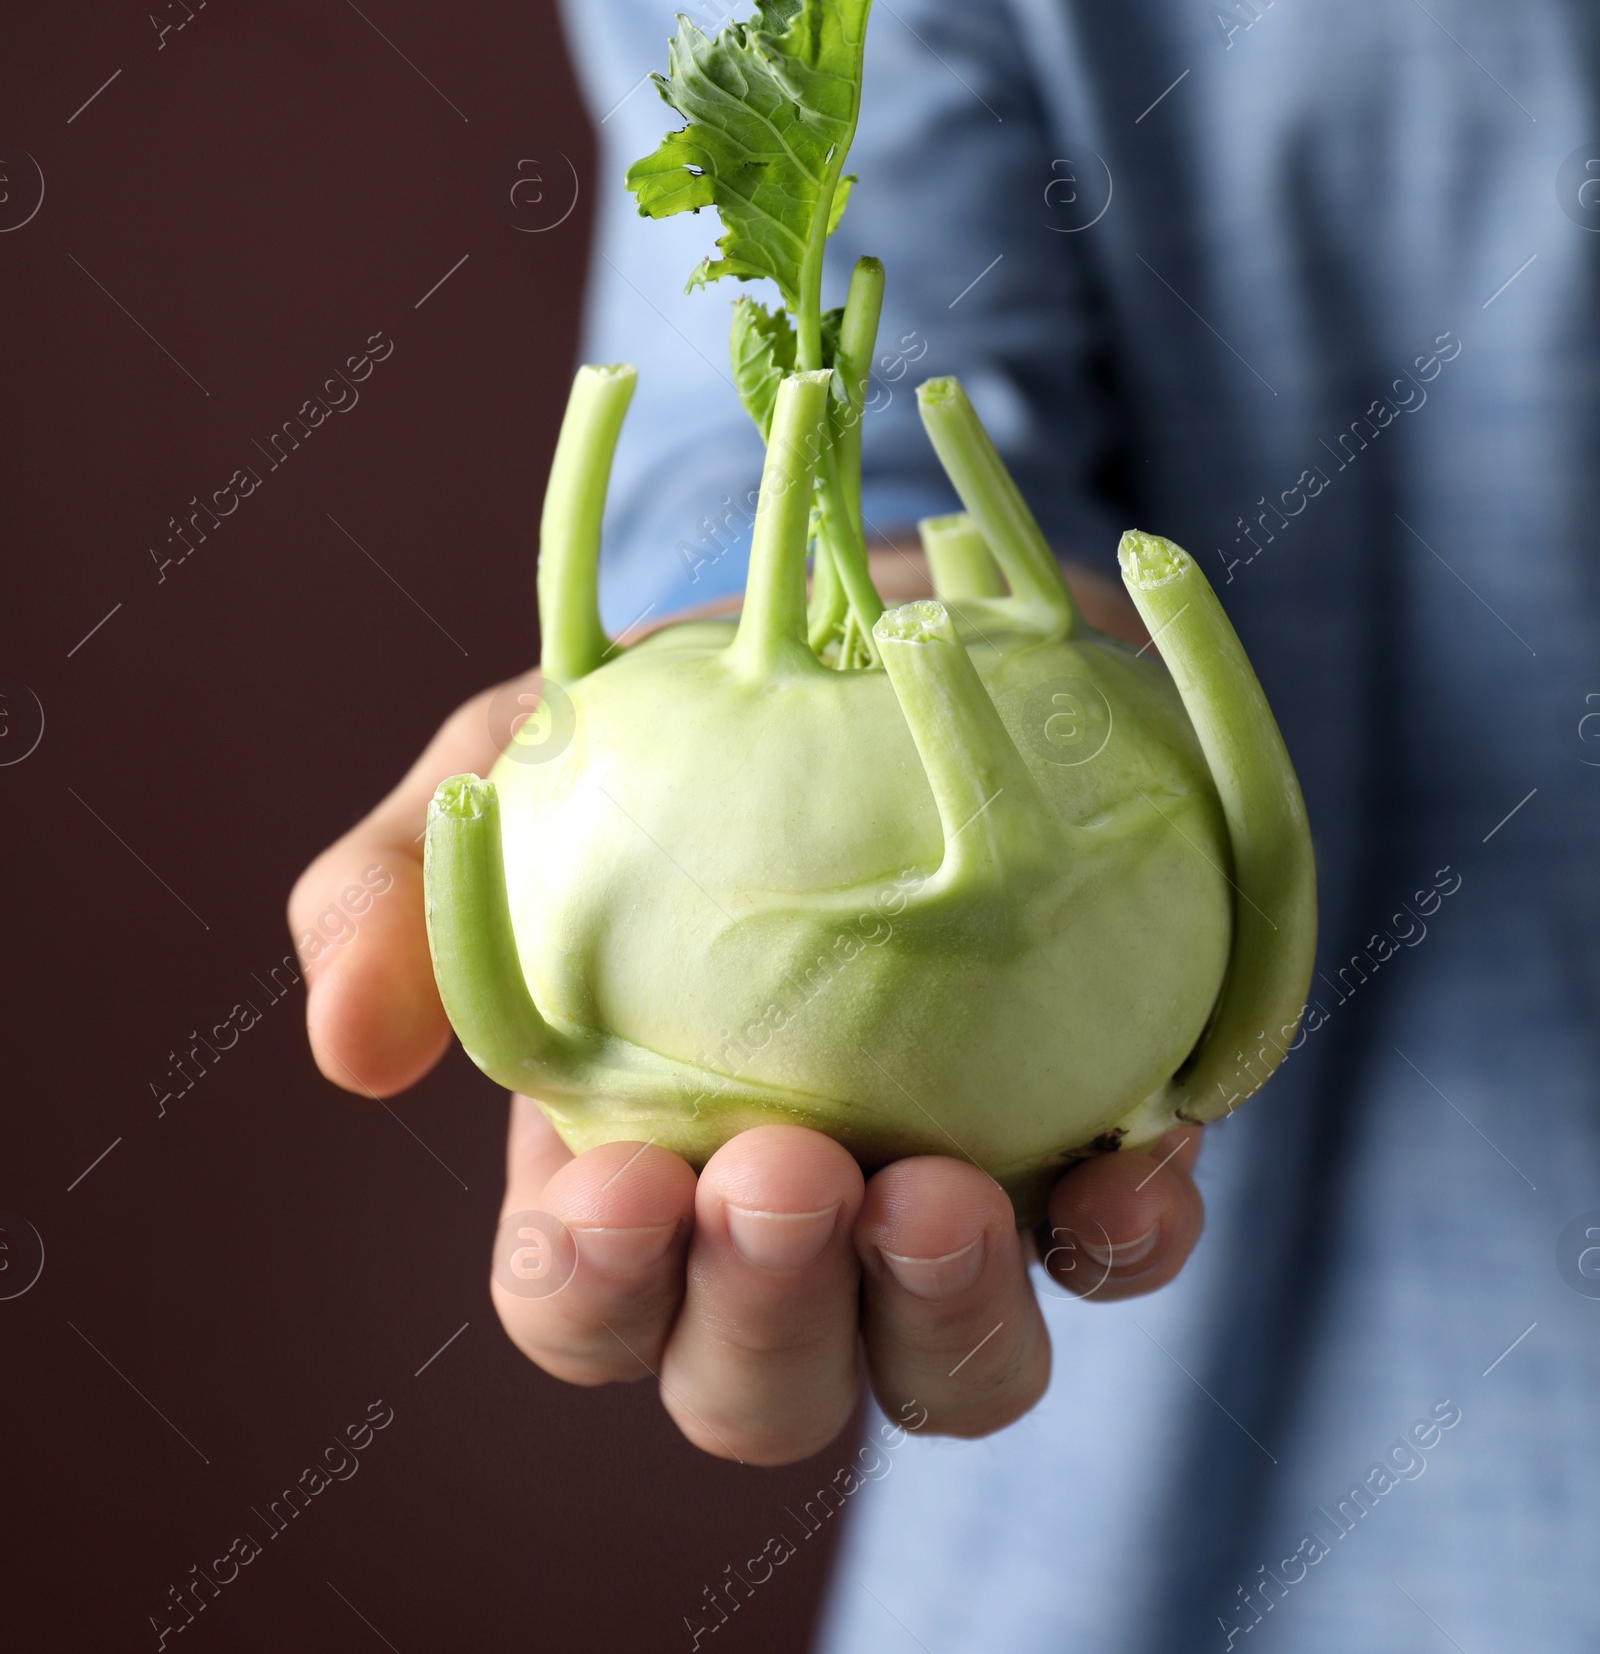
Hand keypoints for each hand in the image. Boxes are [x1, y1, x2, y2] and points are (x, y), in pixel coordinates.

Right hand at [289, 653, 1205, 1464]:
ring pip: (950, 1373)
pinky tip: (1135, 1170)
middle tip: (783, 1176)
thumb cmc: (688, 704)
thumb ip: (404, 885)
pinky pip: (1123, 1247)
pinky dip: (1129, 1237)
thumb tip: (349, 1048)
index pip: (586, 1300)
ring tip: (940, 1200)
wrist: (904, 605)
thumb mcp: (524, 750)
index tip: (619, 1184)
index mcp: (629, 1156)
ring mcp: (953, 1196)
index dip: (590, 1289)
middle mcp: (795, 1215)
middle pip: (759, 1385)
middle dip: (761, 1327)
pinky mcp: (1102, 1140)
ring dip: (942, 1323)